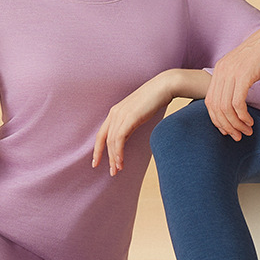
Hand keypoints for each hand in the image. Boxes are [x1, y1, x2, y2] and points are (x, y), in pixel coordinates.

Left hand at [93, 69, 209, 175]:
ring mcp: (121, 114)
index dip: (98, 149)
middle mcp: (114, 113)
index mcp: (115, 112)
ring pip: (112, 141)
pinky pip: (119, 139)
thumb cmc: (153, 100)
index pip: (101, 134)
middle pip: (105, 140)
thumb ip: (129, 124)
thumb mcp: (137, 114)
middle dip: (107, 158)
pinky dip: (119, 152)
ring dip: (114, 158)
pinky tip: (121, 161)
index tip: (96, 162)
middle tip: (113, 172)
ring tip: (118, 169)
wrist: (163, 87)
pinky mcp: (129, 117)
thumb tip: (125, 137)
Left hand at [205, 13, 259, 139]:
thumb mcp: (244, 66)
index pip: (210, 101)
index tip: (227, 130)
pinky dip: (242, 116)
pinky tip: (250, 121)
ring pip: (226, 108)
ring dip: (235, 124)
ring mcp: (232, 72)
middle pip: (216, 107)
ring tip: (246, 131)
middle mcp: (222, 71)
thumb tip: (235, 100)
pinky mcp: (245, 75)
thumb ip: (236, 80)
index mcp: (219, 69)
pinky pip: (237, 103)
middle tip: (237, 136)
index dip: (217, 120)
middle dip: (226, 126)